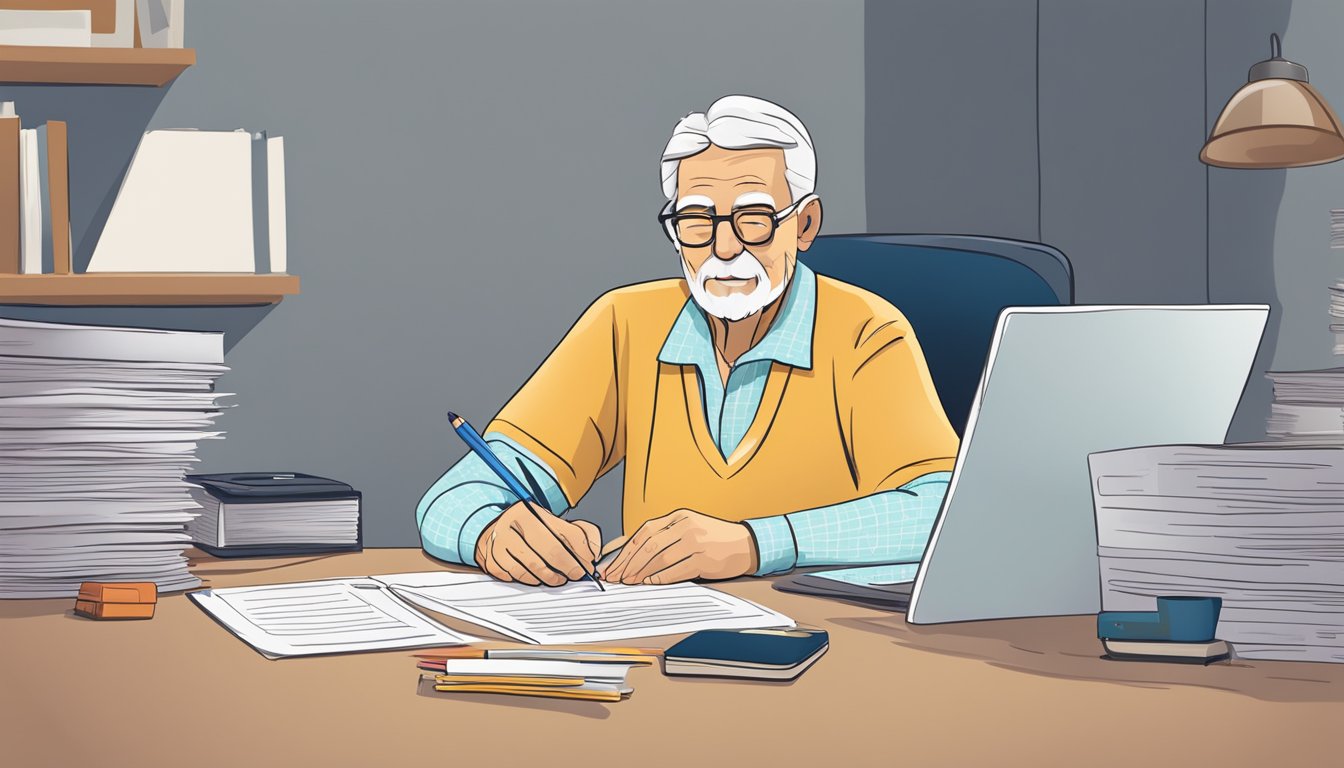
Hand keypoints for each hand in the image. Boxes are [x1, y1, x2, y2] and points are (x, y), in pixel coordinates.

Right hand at [474, 502, 600, 586]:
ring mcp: (499, 543)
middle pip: (550, 552)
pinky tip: (536, 576)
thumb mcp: (555, 523)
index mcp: (531, 511)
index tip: (588, 564)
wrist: (497, 531)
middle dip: (569, 567)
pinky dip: (531, 580)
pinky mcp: (492, 561)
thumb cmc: (531, 530)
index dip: (581, 553)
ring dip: (551, 577)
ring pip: (534, 569)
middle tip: (576, 575)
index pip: (565, 533)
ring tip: (558, 577)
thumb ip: (581, 533)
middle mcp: (512, 523)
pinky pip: (517, 577)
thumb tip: (593, 553)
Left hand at [599, 509, 757, 584]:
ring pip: (659, 559)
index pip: (644, 532)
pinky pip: (676, 571)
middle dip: (628, 563)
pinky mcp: (704, 559)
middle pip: (648, 546)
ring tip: (630, 581)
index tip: (613, 564)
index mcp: (678, 516)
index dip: (626, 550)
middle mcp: (685, 526)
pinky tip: (651, 583)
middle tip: (616, 577)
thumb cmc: (714, 538)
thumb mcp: (689, 527)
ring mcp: (696, 542)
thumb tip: (632, 553)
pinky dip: (661, 578)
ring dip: (641, 573)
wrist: (746, 544)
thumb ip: (665, 535)